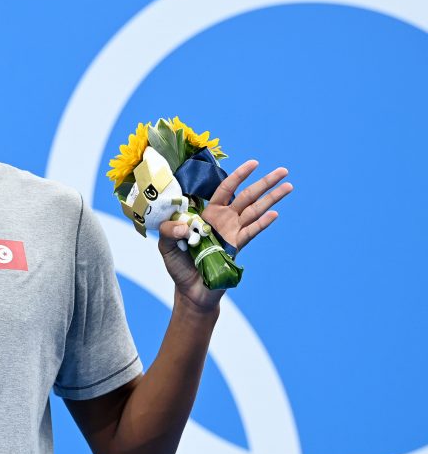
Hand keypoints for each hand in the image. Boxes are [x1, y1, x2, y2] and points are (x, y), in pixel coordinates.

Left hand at [158, 160, 292, 310]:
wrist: (191, 290)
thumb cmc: (179, 266)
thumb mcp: (165, 245)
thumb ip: (168, 231)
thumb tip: (186, 226)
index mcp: (207, 214)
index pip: (226, 189)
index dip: (239, 175)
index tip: (254, 163)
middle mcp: (224, 220)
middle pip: (247, 196)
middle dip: (265, 182)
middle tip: (284, 170)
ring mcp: (232, 233)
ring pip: (255, 211)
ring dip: (272, 198)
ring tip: (288, 185)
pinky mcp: (236, 248)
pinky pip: (251, 232)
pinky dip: (262, 223)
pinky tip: (274, 213)